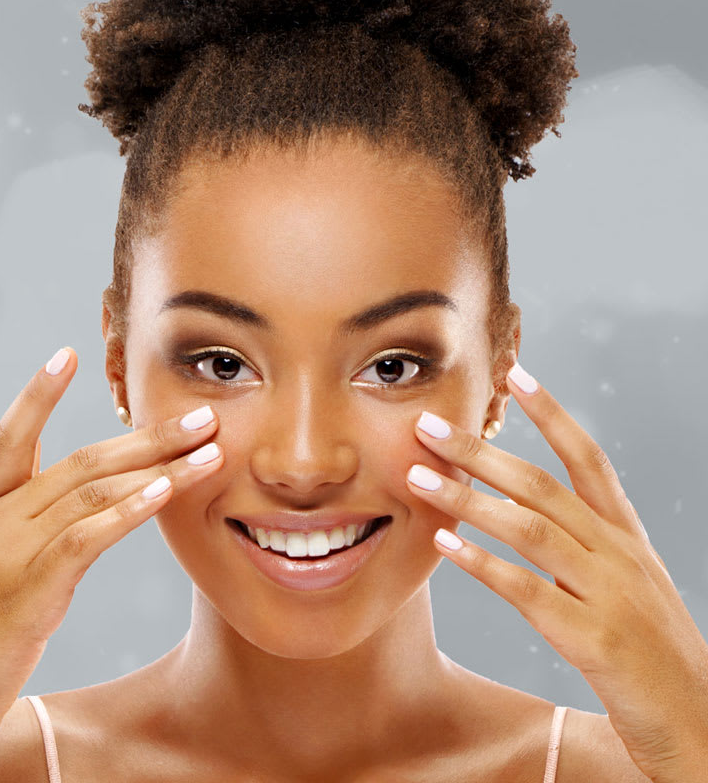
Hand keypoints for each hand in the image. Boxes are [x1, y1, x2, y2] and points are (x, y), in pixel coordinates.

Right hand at [0, 347, 222, 767]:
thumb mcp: (8, 574)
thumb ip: (49, 536)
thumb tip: (107, 512)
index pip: (10, 438)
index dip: (37, 394)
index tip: (67, 354)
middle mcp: (0, 520)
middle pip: (83, 459)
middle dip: (148, 434)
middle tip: (203, 415)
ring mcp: (12, 551)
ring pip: (93, 489)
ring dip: (159, 466)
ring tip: (208, 449)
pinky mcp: (29, 588)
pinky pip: (87, 536)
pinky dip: (129, 510)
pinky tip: (166, 492)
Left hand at [405, 363, 707, 782]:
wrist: (701, 724)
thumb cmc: (651, 650)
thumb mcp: (627, 582)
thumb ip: (583, 544)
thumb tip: (522, 510)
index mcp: (626, 535)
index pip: (587, 457)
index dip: (552, 413)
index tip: (516, 373)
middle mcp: (619, 553)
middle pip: (541, 485)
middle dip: (481, 451)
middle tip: (428, 425)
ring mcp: (610, 593)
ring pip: (530, 528)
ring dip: (469, 499)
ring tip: (418, 477)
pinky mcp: (595, 639)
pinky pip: (529, 590)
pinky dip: (484, 563)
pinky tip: (445, 544)